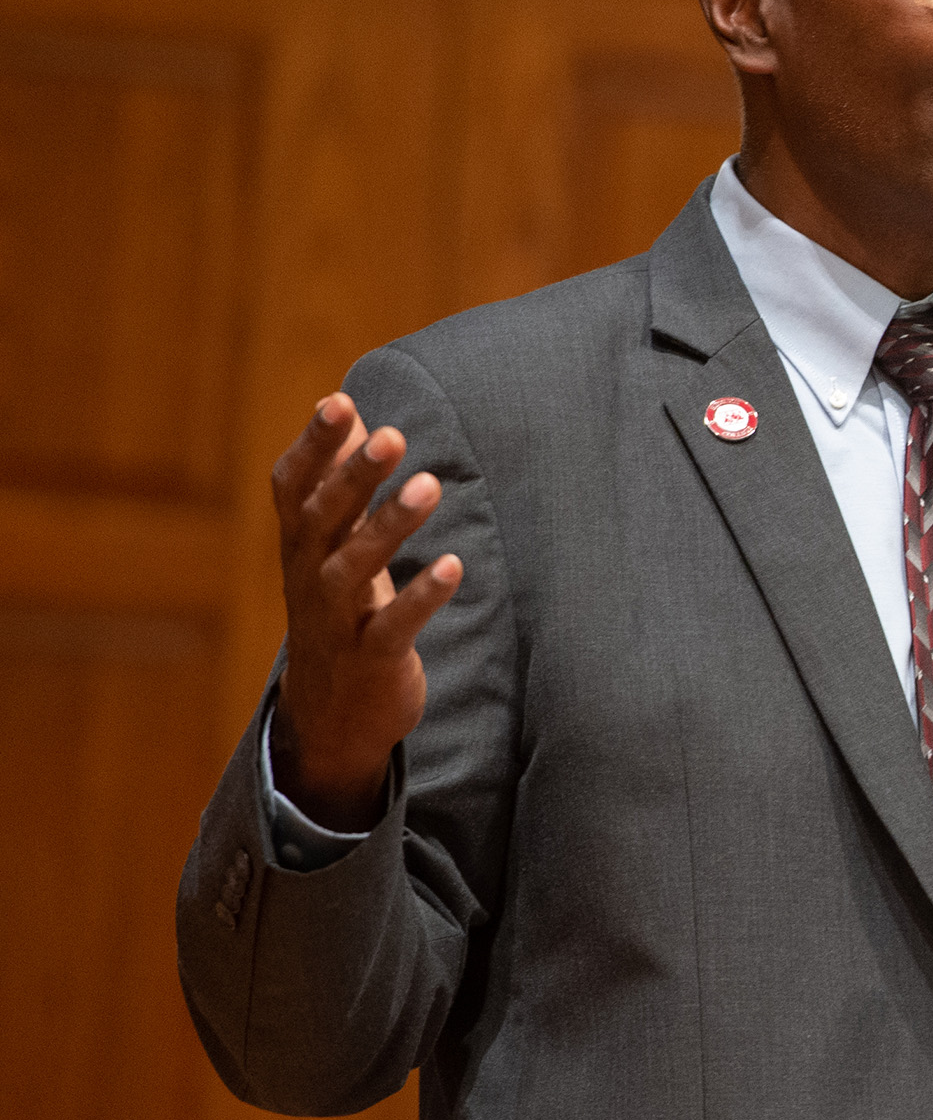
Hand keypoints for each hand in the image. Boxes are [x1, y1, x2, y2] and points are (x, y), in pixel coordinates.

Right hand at [267, 393, 463, 830]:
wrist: (332, 717)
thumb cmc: (341, 611)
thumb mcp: (333, 546)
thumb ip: (340, 480)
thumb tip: (349, 409)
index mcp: (301, 546)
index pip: (293, 487)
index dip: (312, 446)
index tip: (338, 401)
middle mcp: (310, 578)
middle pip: (324, 519)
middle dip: (354, 476)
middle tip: (392, 435)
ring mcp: (337, 621)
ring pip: (354, 569)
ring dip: (391, 526)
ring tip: (430, 485)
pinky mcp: (371, 659)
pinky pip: (393, 626)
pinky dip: (421, 598)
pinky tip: (452, 567)